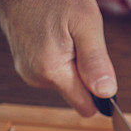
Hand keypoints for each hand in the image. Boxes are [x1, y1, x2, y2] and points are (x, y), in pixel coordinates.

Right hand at [0, 0, 116, 115]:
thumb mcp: (86, 23)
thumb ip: (95, 61)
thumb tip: (106, 93)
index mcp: (52, 71)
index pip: (85, 107)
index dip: (100, 96)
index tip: (104, 74)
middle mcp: (35, 77)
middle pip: (76, 93)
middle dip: (85, 73)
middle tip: (80, 40)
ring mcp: (27, 70)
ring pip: (65, 80)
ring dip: (72, 62)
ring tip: (65, 32)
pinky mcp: (24, 62)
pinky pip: (52, 69)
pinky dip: (60, 56)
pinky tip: (55, 33)